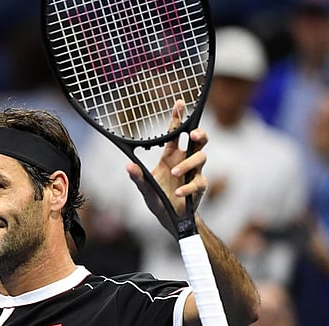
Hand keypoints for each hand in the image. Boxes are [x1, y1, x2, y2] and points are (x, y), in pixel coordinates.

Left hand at [125, 100, 207, 236]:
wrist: (169, 219)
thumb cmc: (157, 198)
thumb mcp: (144, 187)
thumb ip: (138, 176)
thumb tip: (128, 165)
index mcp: (171, 155)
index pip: (176, 132)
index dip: (178, 118)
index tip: (179, 103)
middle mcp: (184, 160)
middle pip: (199, 140)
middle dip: (199, 134)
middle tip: (194, 133)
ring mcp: (194, 173)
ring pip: (201, 158)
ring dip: (188, 164)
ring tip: (174, 173)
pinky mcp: (199, 187)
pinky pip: (198, 182)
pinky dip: (188, 187)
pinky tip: (179, 193)